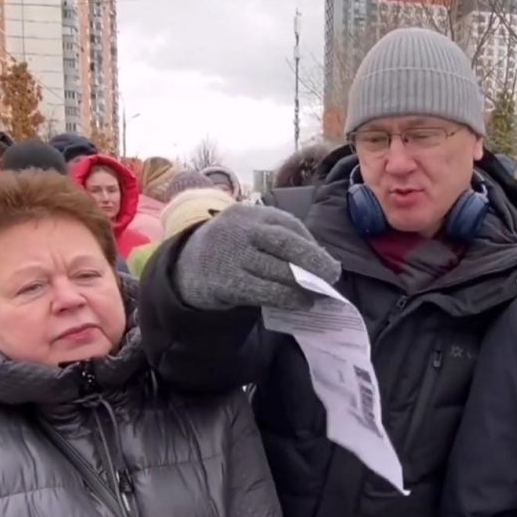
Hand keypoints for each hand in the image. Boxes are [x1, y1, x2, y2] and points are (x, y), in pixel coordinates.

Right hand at [176, 204, 340, 310]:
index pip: (287, 224)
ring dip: (304, 283)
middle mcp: (240, 230)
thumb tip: (319, 261)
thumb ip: (275, 240)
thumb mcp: (246, 233)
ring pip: (276, 269)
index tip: (327, 261)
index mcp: (249, 213)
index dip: (311, 243)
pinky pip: (263, 291)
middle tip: (333, 274)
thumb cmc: (227, 250)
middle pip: (284, 242)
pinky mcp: (225, 282)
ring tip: (320, 293)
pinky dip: (287, 297)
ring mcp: (231, 256)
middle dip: (314, 259)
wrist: (183, 267)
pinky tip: (302, 303)